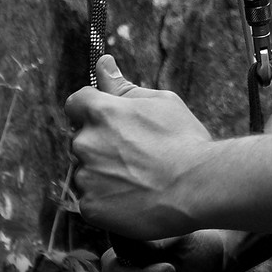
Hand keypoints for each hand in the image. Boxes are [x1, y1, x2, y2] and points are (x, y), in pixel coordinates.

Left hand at [65, 56, 213, 237]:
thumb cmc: (183, 141)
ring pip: (86, 169)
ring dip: (103, 170)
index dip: (91, 109)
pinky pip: (91, 198)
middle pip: (81, 138)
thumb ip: (124, 86)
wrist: (196, 187)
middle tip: (135, 151)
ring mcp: (86, 177)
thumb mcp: (161, 102)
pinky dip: (107, 197)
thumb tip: (103, 63)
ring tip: (138, 176)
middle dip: (101, 141)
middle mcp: (86, 142)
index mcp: (101, 112)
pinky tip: (133, 194)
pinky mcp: (90, 207)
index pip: (76, 103)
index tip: (108, 118)